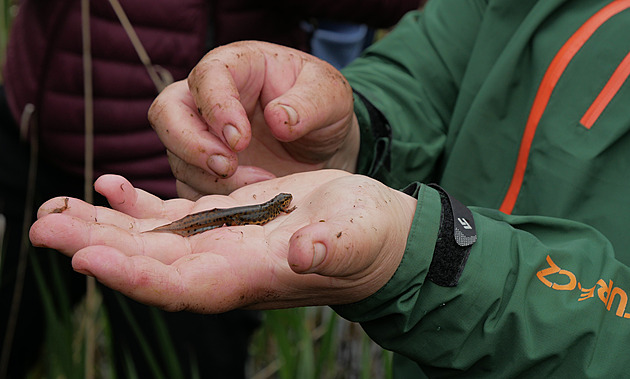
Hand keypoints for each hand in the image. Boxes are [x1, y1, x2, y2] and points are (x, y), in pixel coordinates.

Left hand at [29, 170, 415, 312]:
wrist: (372, 232)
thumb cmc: (369, 239)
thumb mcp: (357, 240)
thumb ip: (330, 249)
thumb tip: (302, 252)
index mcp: (251, 275)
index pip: (182, 286)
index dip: (134, 277)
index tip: (88, 258)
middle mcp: (224, 265)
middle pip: (148, 263)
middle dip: (95, 246)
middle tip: (42, 226)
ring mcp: (219, 243)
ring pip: (149, 239)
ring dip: (101, 226)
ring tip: (55, 210)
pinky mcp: (223, 219)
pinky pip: (169, 215)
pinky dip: (136, 202)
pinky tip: (109, 185)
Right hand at [148, 41, 359, 198]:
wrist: (322, 141)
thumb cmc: (322, 105)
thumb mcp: (331, 96)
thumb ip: (309, 103)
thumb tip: (278, 120)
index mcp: (236, 66)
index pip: (207, 77)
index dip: (216, 107)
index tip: (240, 140)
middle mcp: (207, 99)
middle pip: (167, 113)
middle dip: (190, 143)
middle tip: (226, 167)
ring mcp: (201, 136)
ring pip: (176, 156)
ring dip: (209, 177)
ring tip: (258, 184)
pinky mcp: (204, 170)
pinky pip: (190, 187)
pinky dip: (213, 198)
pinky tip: (248, 200)